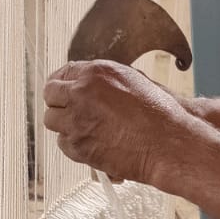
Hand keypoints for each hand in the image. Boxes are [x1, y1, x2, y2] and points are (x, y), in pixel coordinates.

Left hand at [42, 61, 184, 185]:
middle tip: (72, 112)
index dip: (63, 84)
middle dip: (60, 103)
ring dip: (65, 124)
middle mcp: (81, 93)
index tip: (65, 92)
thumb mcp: (134, 82)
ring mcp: (77, 120)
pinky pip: (63, 143)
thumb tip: (88, 84)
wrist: (169, 143)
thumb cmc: (160, 114)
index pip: (62, 73)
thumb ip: (105, 81)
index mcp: (96, 72)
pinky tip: (94, 143)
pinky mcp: (78, 145)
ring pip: (52, 120)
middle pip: (50, 94)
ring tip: (85, 129)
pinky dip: (74, 145)